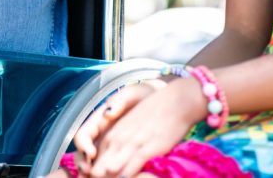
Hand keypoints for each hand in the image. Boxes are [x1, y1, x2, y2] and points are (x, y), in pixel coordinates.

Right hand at [71, 83, 156, 176]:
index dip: (83, 145)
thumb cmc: (142, 97)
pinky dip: (109, 175)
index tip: (91, 153)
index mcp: (98, 121)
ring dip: (93, 173)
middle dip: (84, 165)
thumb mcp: (132, 94)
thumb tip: (108, 113)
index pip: (82, 135)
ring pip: (94, 163)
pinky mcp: (119, 155)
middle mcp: (99, 136)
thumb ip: (119, 101)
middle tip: (91, 174)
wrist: (159, 103)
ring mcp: (108, 147)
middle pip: (83, 154)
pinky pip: (110, 167)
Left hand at [84, 78, 204, 177]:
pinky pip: (133, 167)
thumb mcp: (131, 124)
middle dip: (102, 176)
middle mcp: (119, 140)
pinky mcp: (147, 149)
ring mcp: (132, 144)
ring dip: (112, 177)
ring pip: (113, 169)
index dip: (97, 171)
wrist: (175, 102)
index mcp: (113, 134)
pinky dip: (129, 175)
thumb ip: (121, 140)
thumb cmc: (155, 112)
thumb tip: (114, 161)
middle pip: (102, 167)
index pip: (97, 159)